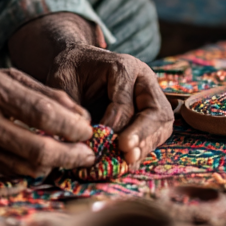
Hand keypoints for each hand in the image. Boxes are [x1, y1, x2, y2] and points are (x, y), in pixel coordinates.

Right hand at [0, 65, 95, 176]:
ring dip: (55, 165)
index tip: (89, 130)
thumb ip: (44, 92)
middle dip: (71, 154)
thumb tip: (81, 115)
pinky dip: (33, 169)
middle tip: (88, 154)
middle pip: (39, 148)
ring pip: (28, 166)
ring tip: (69, 157)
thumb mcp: (4, 76)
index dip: (72, 126)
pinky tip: (42, 161)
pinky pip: (12, 172)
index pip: (43, 113)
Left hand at [46, 44, 173, 165]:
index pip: (124, 103)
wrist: (80, 64)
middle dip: (141, 135)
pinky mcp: (152, 110)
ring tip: (129, 161)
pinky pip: (158, 132)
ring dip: (146, 144)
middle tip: (126, 152)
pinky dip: (146, 147)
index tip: (99, 141)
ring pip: (162, 123)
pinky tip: (130, 160)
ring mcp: (152, 94)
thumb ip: (73, 106)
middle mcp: (144, 79)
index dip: (113, 125)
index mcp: (123, 67)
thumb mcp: (63, 81)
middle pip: (154, 111)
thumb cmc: (72, 71)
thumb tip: (85, 135)